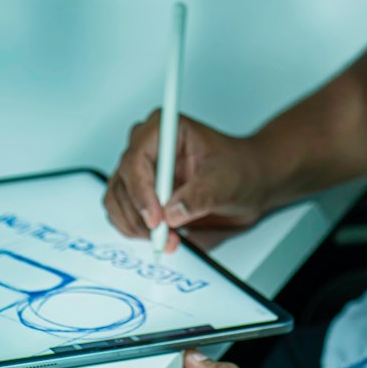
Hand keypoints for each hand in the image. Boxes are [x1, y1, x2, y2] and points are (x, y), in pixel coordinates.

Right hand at [104, 113, 266, 250]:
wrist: (249, 182)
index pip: (137, 159)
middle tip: (163, 236)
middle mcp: (147, 146)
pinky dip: (136, 230)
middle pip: (123, 182)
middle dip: (139, 214)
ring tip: (168, 238)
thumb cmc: (240, 169)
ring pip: (118, 200)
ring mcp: (141, 170)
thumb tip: (173, 213)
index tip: (156, 219)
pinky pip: (122, 213)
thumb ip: (200, 196)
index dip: (142, 192)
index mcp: (165, 128)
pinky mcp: (140, 192)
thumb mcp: (226, 182)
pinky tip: (162, 236)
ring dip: (136, 226)